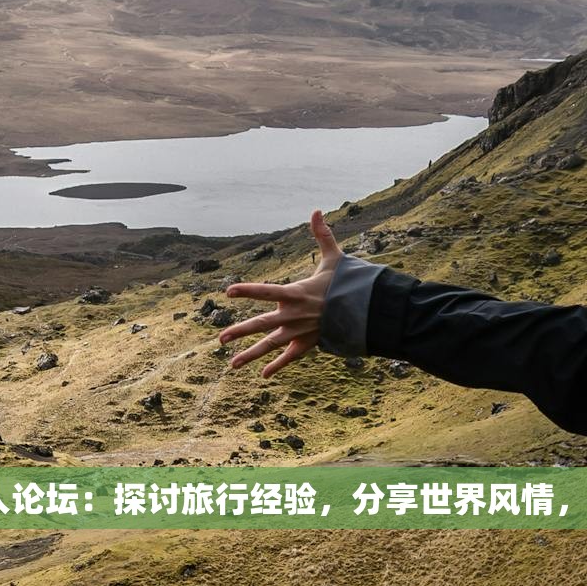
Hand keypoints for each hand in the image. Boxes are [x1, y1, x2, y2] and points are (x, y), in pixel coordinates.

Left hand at [222, 211, 341, 374]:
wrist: (365, 311)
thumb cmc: (346, 283)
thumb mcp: (334, 258)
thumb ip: (321, 235)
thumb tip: (316, 210)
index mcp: (296, 293)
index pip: (266, 292)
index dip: (247, 290)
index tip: (228, 291)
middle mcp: (294, 315)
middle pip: (262, 325)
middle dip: (240, 331)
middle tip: (221, 339)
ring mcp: (300, 332)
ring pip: (271, 345)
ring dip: (251, 355)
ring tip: (232, 364)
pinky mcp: (308, 344)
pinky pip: (290, 357)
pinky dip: (278, 366)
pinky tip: (263, 375)